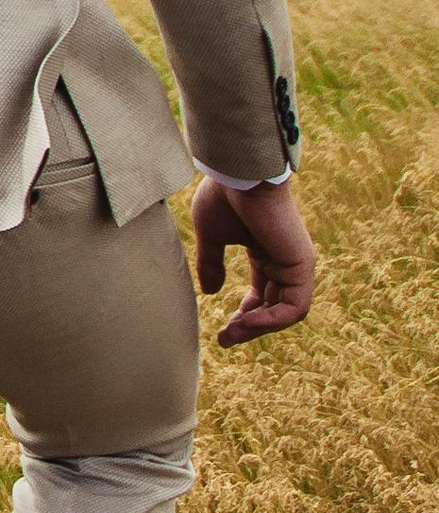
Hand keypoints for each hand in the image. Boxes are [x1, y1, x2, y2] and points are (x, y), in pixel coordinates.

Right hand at [192, 174, 317, 345]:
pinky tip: (246, 321)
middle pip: (274, 308)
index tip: (223, 331)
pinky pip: (294, 308)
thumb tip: (211, 292)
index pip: (263, 296)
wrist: (239, 173)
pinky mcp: (302, 265)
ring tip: (232, 333)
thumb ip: (211, 263)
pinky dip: (271, 320)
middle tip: (225, 339)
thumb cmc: (225, 196)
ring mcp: (297, 264)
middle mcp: (286, 261)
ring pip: (286, 313)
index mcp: (267, 253)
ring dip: (259, 328)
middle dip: (250, 327)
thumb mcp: (212, 236)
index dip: (245, 316)